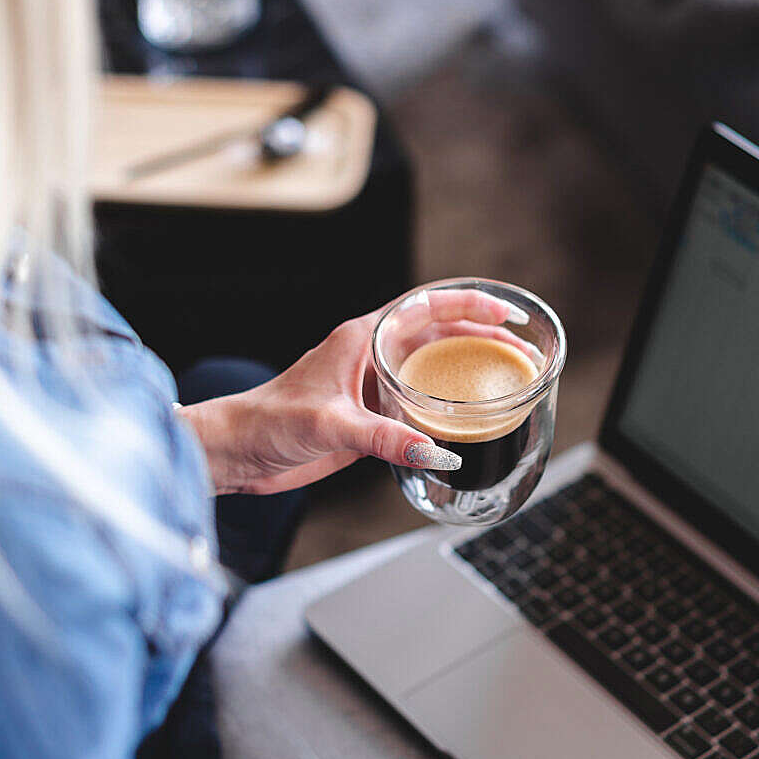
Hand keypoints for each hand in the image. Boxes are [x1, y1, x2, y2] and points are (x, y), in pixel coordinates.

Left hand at [181, 287, 533, 493]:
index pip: (425, 307)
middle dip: (482, 338)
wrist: (238, 450)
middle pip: (438, 335)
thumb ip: (383, 438)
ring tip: (506, 379)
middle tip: (520, 352)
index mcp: (361, 337)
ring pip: (431, 367)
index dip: (469, 306)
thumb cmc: (269, 422)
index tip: (504, 313)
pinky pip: (418, 402)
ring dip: (467, 369)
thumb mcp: (330, 427)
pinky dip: (446, 405)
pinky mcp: (369, 415)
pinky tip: (468, 419)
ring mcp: (371, 385)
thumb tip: (435, 452)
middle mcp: (370, 355)